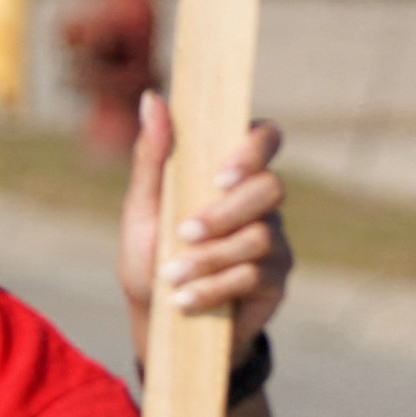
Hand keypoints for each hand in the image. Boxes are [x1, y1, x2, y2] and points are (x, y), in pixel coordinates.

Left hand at [122, 98, 295, 348]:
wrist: (157, 319)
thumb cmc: (148, 253)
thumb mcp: (141, 207)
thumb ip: (152, 155)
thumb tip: (152, 97)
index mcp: (229, 172)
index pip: (266, 138)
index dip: (253, 149)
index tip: (220, 176)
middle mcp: (259, 201)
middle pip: (270, 188)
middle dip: (225, 212)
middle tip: (184, 233)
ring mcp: (273, 241)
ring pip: (260, 237)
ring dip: (210, 258)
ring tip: (171, 276)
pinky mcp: (274, 280)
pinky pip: (255, 276)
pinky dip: (214, 287)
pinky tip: (184, 300)